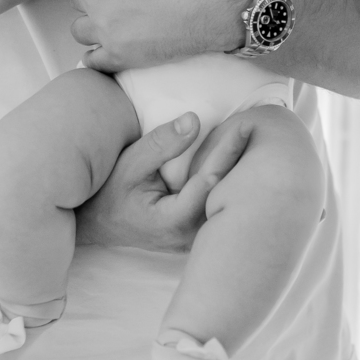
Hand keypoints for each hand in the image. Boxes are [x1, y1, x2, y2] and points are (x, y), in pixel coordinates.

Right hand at [75, 112, 251, 252]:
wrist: (100, 224)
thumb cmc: (111, 193)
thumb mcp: (130, 164)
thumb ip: (162, 144)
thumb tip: (194, 120)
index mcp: (173, 221)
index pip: (209, 182)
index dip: (228, 152)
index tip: (244, 126)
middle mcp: (191, 236)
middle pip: (227, 195)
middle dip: (244, 160)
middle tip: (259, 127)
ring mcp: (198, 238)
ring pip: (229, 204)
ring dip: (242, 173)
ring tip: (256, 139)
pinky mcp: (201, 233)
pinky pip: (222, 207)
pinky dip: (232, 183)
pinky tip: (242, 158)